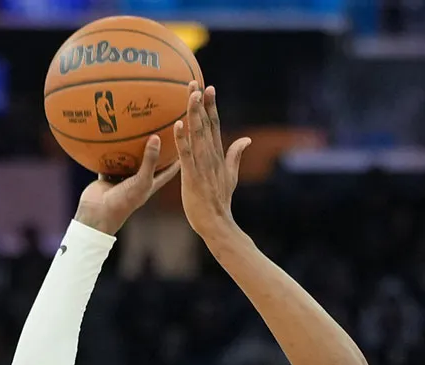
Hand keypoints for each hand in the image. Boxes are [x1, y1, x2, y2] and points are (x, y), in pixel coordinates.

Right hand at [73, 136, 180, 235]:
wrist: (98, 213)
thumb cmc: (124, 202)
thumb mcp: (141, 180)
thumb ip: (150, 160)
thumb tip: (157, 137)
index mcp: (151, 184)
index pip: (170, 170)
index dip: (177, 158)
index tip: (184, 143)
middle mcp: (138, 181)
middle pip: (150, 162)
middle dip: (156, 149)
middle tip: (162, 131)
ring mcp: (123, 179)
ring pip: (130, 160)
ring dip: (132, 148)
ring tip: (136, 130)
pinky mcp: (108, 177)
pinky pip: (110, 161)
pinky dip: (109, 152)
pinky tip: (110, 138)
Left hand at [172, 83, 250, 237]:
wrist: (217, 222)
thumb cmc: (220, 200)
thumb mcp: (231, 175)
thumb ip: (236, 155)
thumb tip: (247, 139)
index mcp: (218, 155)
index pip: (215, 125)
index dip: (211, 106)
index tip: (208, 88)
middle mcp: (211, 156)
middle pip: (205, 124)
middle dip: (200, 103)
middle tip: (194, 82)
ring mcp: (202, 165)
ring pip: (197, 135)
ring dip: (193, 115)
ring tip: (189, 95)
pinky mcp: (193, 176)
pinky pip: (186, 155)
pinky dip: (182, 140)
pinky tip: (177, 125)